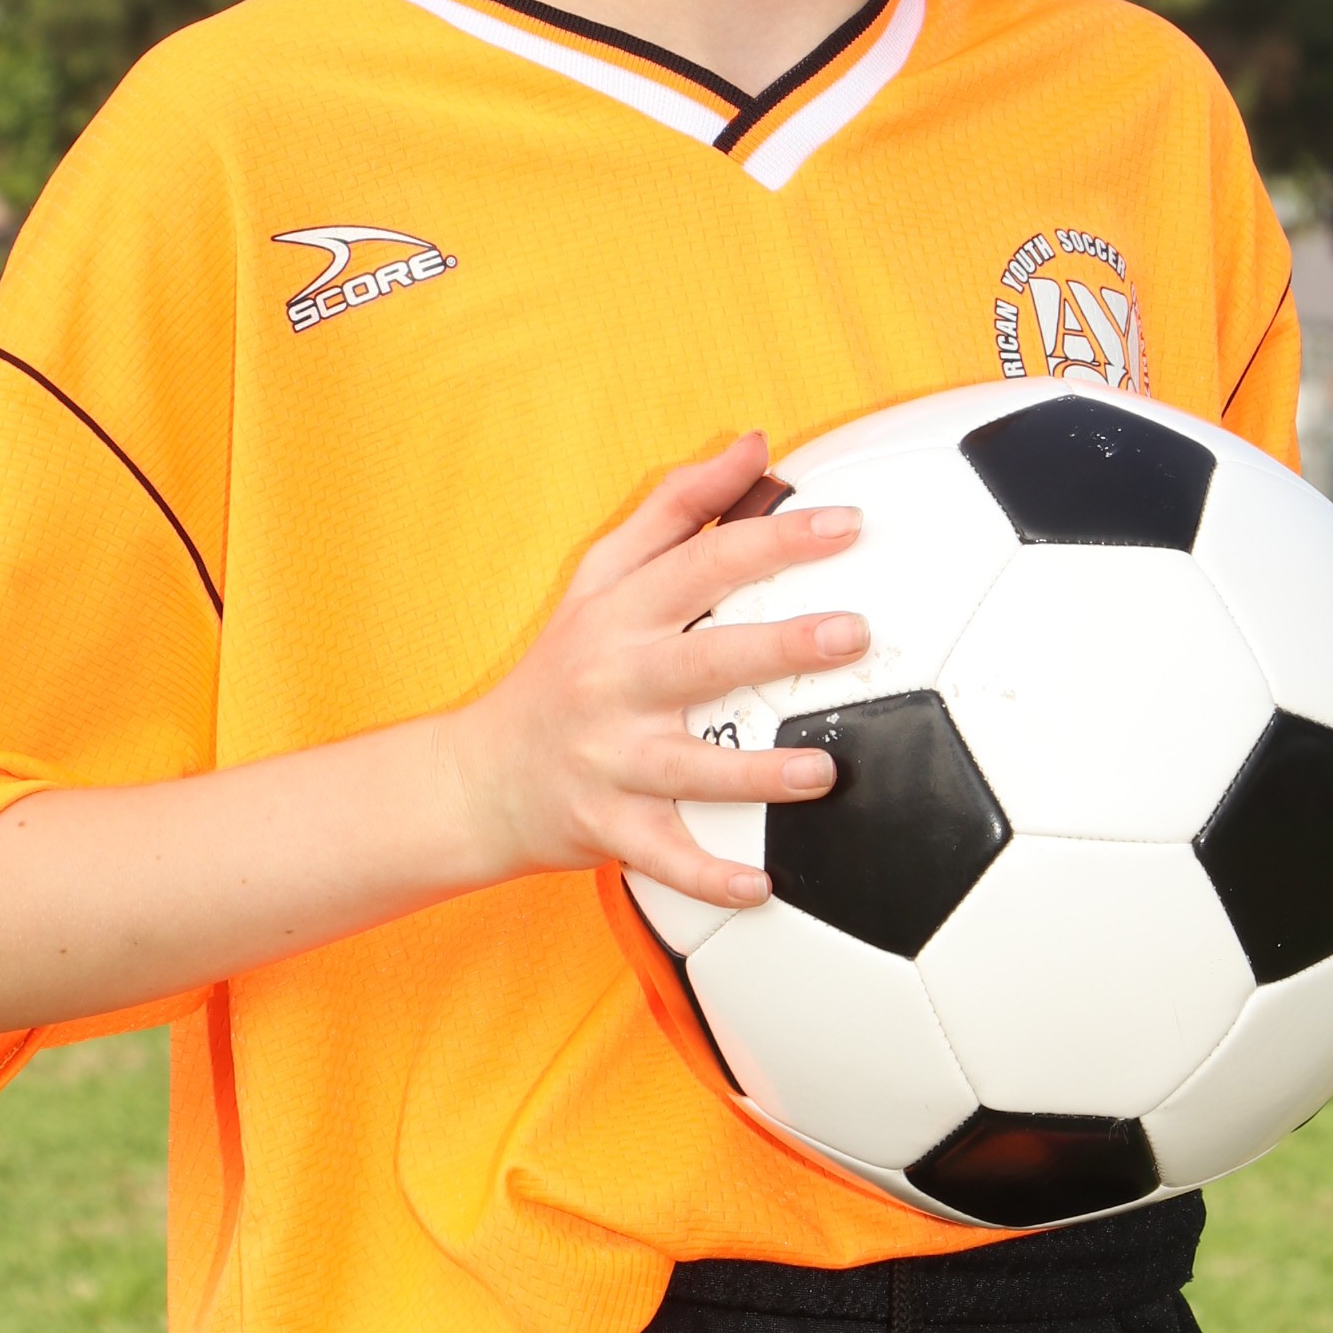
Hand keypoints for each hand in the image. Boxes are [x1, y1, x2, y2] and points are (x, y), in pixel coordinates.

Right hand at [443, 432, 867, 908]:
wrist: (478, 777)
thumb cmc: (561, 668)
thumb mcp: (602, 577)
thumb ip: (678, 508)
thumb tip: (754, 444)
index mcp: (622, 616)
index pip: (703, 563)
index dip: (775, 540)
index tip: (846, 524)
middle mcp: (616, 684)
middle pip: (704, 658)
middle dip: (779, 645)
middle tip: (853, 634)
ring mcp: (611, 760)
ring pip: (690, 768)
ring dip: (758, 775)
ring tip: (823, 772)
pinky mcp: (608, 827)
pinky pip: (665, 857)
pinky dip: (709, 878)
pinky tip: (762, 888)